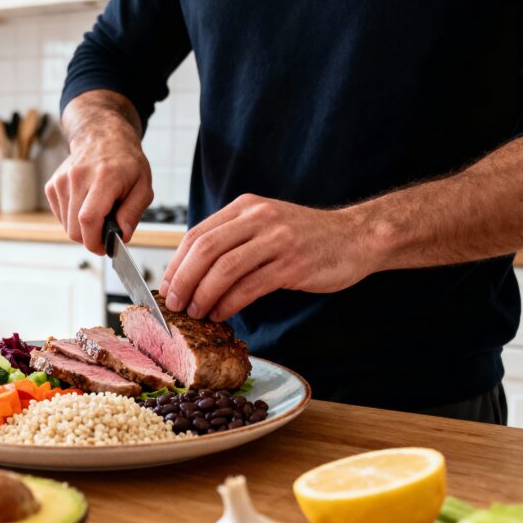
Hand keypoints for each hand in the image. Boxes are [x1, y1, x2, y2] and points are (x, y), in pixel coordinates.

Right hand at [44, 126, 152, 254]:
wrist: (103, 137)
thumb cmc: (126, 163)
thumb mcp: (143, 187)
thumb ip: (133, 213)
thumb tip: (122, 236)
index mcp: (103, 178)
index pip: (88, 219)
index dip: (94, 241)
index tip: (104, 248)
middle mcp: (78, 177)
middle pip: (75, 228)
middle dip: (90, 239)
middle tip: (104, 234)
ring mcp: (62, 180)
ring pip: (66, 225)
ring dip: (82, 228)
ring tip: (98, 213)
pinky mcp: (53, 184)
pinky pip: (60, 215)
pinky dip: (72, 219)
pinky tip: (85, 206)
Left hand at [159, 194, 377, 321]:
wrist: (357, 237)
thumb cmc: (307, 238)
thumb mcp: (266, 226)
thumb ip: (234, 240)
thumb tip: (192, 272)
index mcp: (245, 208)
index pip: (196, 234)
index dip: (175, 264)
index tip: (166, 287)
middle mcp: (258, 219)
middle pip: (204, 250)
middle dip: (183, 281)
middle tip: (174, 304)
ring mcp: (276, 240)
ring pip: (224, 269)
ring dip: (203, 295)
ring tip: (196, 313)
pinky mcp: (292, 264)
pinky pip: (249, 287)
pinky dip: (229, 304)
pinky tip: (222, 314)